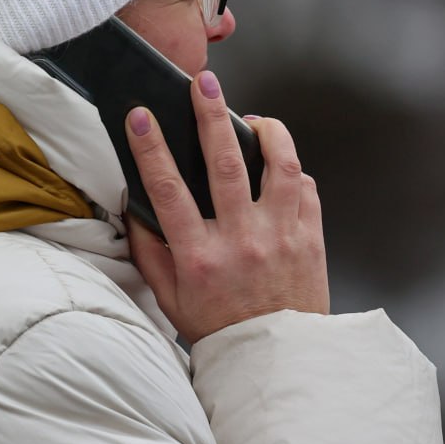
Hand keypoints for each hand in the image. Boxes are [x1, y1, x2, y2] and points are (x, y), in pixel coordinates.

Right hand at [125, 70, 328, 343]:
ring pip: (279, 166)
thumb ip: (149, 251)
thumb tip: (133, 207)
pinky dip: (290, 168)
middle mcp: (242, 242)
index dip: (151, 148)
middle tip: (204, 83)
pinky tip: (276, 163)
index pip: (168, 190)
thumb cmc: (219, 327)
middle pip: (226, 163)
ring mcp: (281, 237)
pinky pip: (304, 187)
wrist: (276, 360)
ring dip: (267, 131)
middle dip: (211, 115)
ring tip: (253, 117)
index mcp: (200, 257)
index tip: (140, 115)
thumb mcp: (170, 297)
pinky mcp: (311, 238)